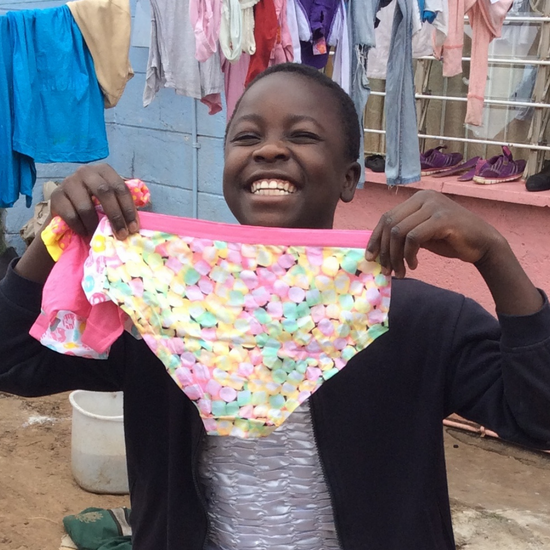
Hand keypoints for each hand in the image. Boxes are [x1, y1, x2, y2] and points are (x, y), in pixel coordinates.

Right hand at [50, 163, 138, 239]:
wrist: (65, 207)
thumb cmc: (94, 202)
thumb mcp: (109, 198)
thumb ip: (122, 202)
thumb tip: (141, 214)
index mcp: (103, 170)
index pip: (120, 187)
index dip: (128, 209)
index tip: (133, 228)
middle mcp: (85, 172)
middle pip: (104, 192)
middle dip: (115, 216)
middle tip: (121, 235)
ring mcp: (68, 182)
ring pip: (86, 207)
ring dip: (95, 225)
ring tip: (99, 235)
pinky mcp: (55, 196)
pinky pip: (71, 215)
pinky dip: (80, 227)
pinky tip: (84, 232)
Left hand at [365, 190, 503, 277]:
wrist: (483, 244)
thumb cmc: (451, 240)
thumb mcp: (421, 234)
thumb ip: (402, 235)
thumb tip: (376, 250)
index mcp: (417, 199)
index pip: (386, 217)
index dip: (375, 238)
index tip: (370, 258)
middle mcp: (424, 198)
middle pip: (390, 224)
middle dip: (384, 250)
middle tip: (386, 270)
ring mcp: (434, 206)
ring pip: (399, 232)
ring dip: (395, 256)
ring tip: (400, 272)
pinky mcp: (442, 218)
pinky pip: (413, 237)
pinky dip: (409, 254)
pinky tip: (414, 265)